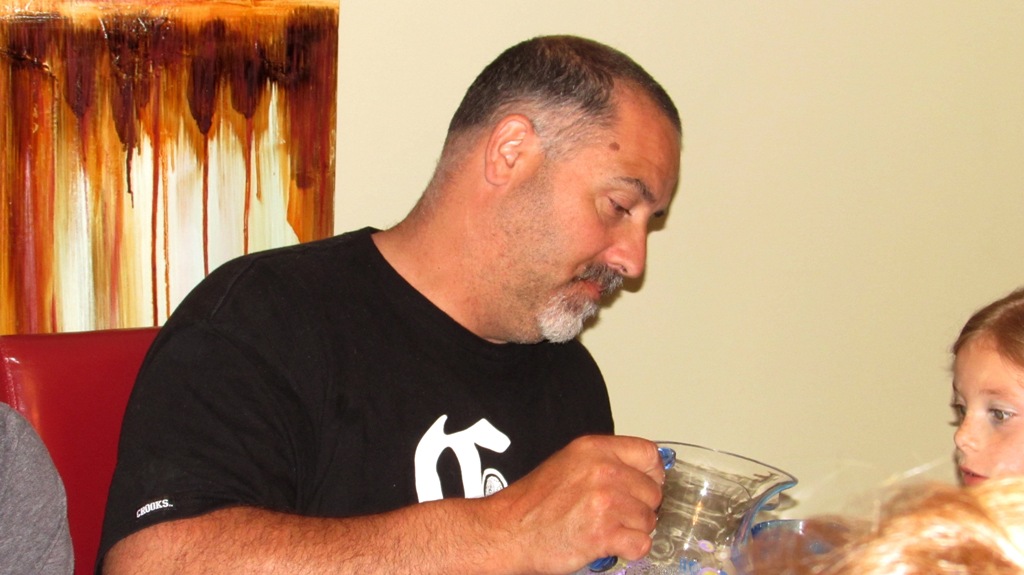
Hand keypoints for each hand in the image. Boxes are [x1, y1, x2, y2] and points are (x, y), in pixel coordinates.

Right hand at [486, 435, 664, 573]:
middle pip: (653, 491)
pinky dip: (629, 550)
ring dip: (633, 530)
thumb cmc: (532, 503)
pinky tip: (610, 545)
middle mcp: (602, 471)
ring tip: (608, 529)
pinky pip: (641, 544)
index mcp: (594, 449)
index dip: (653, 474)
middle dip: (641, 507)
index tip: (647, 485)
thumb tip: (640, 472)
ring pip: (649, 520)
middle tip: (618, 515)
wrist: (507, 531)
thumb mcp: (568, 464)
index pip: (649, 454)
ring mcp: (605, 502)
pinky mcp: (604, 534)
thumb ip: (604, 462)